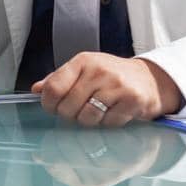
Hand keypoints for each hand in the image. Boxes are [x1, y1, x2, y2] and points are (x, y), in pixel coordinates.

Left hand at [32, 54, 183, 127]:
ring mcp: (116, 85)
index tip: (53, 108)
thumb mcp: (84, 70)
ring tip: (97, 112)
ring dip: (89, 121)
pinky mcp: (132, 100)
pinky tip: (113, 113)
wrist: (149, 79)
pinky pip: (108, 123)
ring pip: (87, 118)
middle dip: (69, 115)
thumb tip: (36, 89)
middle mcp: (98, 71)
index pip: (54, 87)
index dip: (49, 104)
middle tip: (78, 112)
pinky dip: (108, 124)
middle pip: (68, 107)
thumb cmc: (111, 76)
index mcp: (82, 61)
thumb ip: (59, 80)